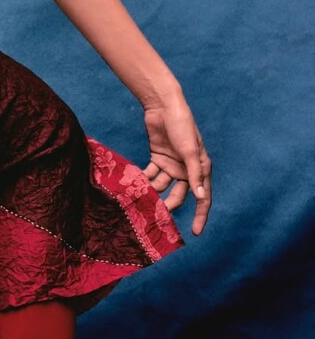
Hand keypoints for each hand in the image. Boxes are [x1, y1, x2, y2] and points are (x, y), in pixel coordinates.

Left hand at [142, 94, 211, 235]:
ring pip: (162, 186)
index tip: (196, 232)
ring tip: (141, 200)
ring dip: (153, 193)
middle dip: (169, 205)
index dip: (201, 215)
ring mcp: (171, 164)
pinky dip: (144, 180)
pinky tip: (134, 186)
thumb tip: (200, 196)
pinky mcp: (157, 158)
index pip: (203, 197)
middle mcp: (186, 169)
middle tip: (156, 215)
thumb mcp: (189, 151)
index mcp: (200, 168)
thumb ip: (194, 173)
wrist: (163, 106)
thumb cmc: (182, 125)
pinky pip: (151, 174)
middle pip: (179, 194)